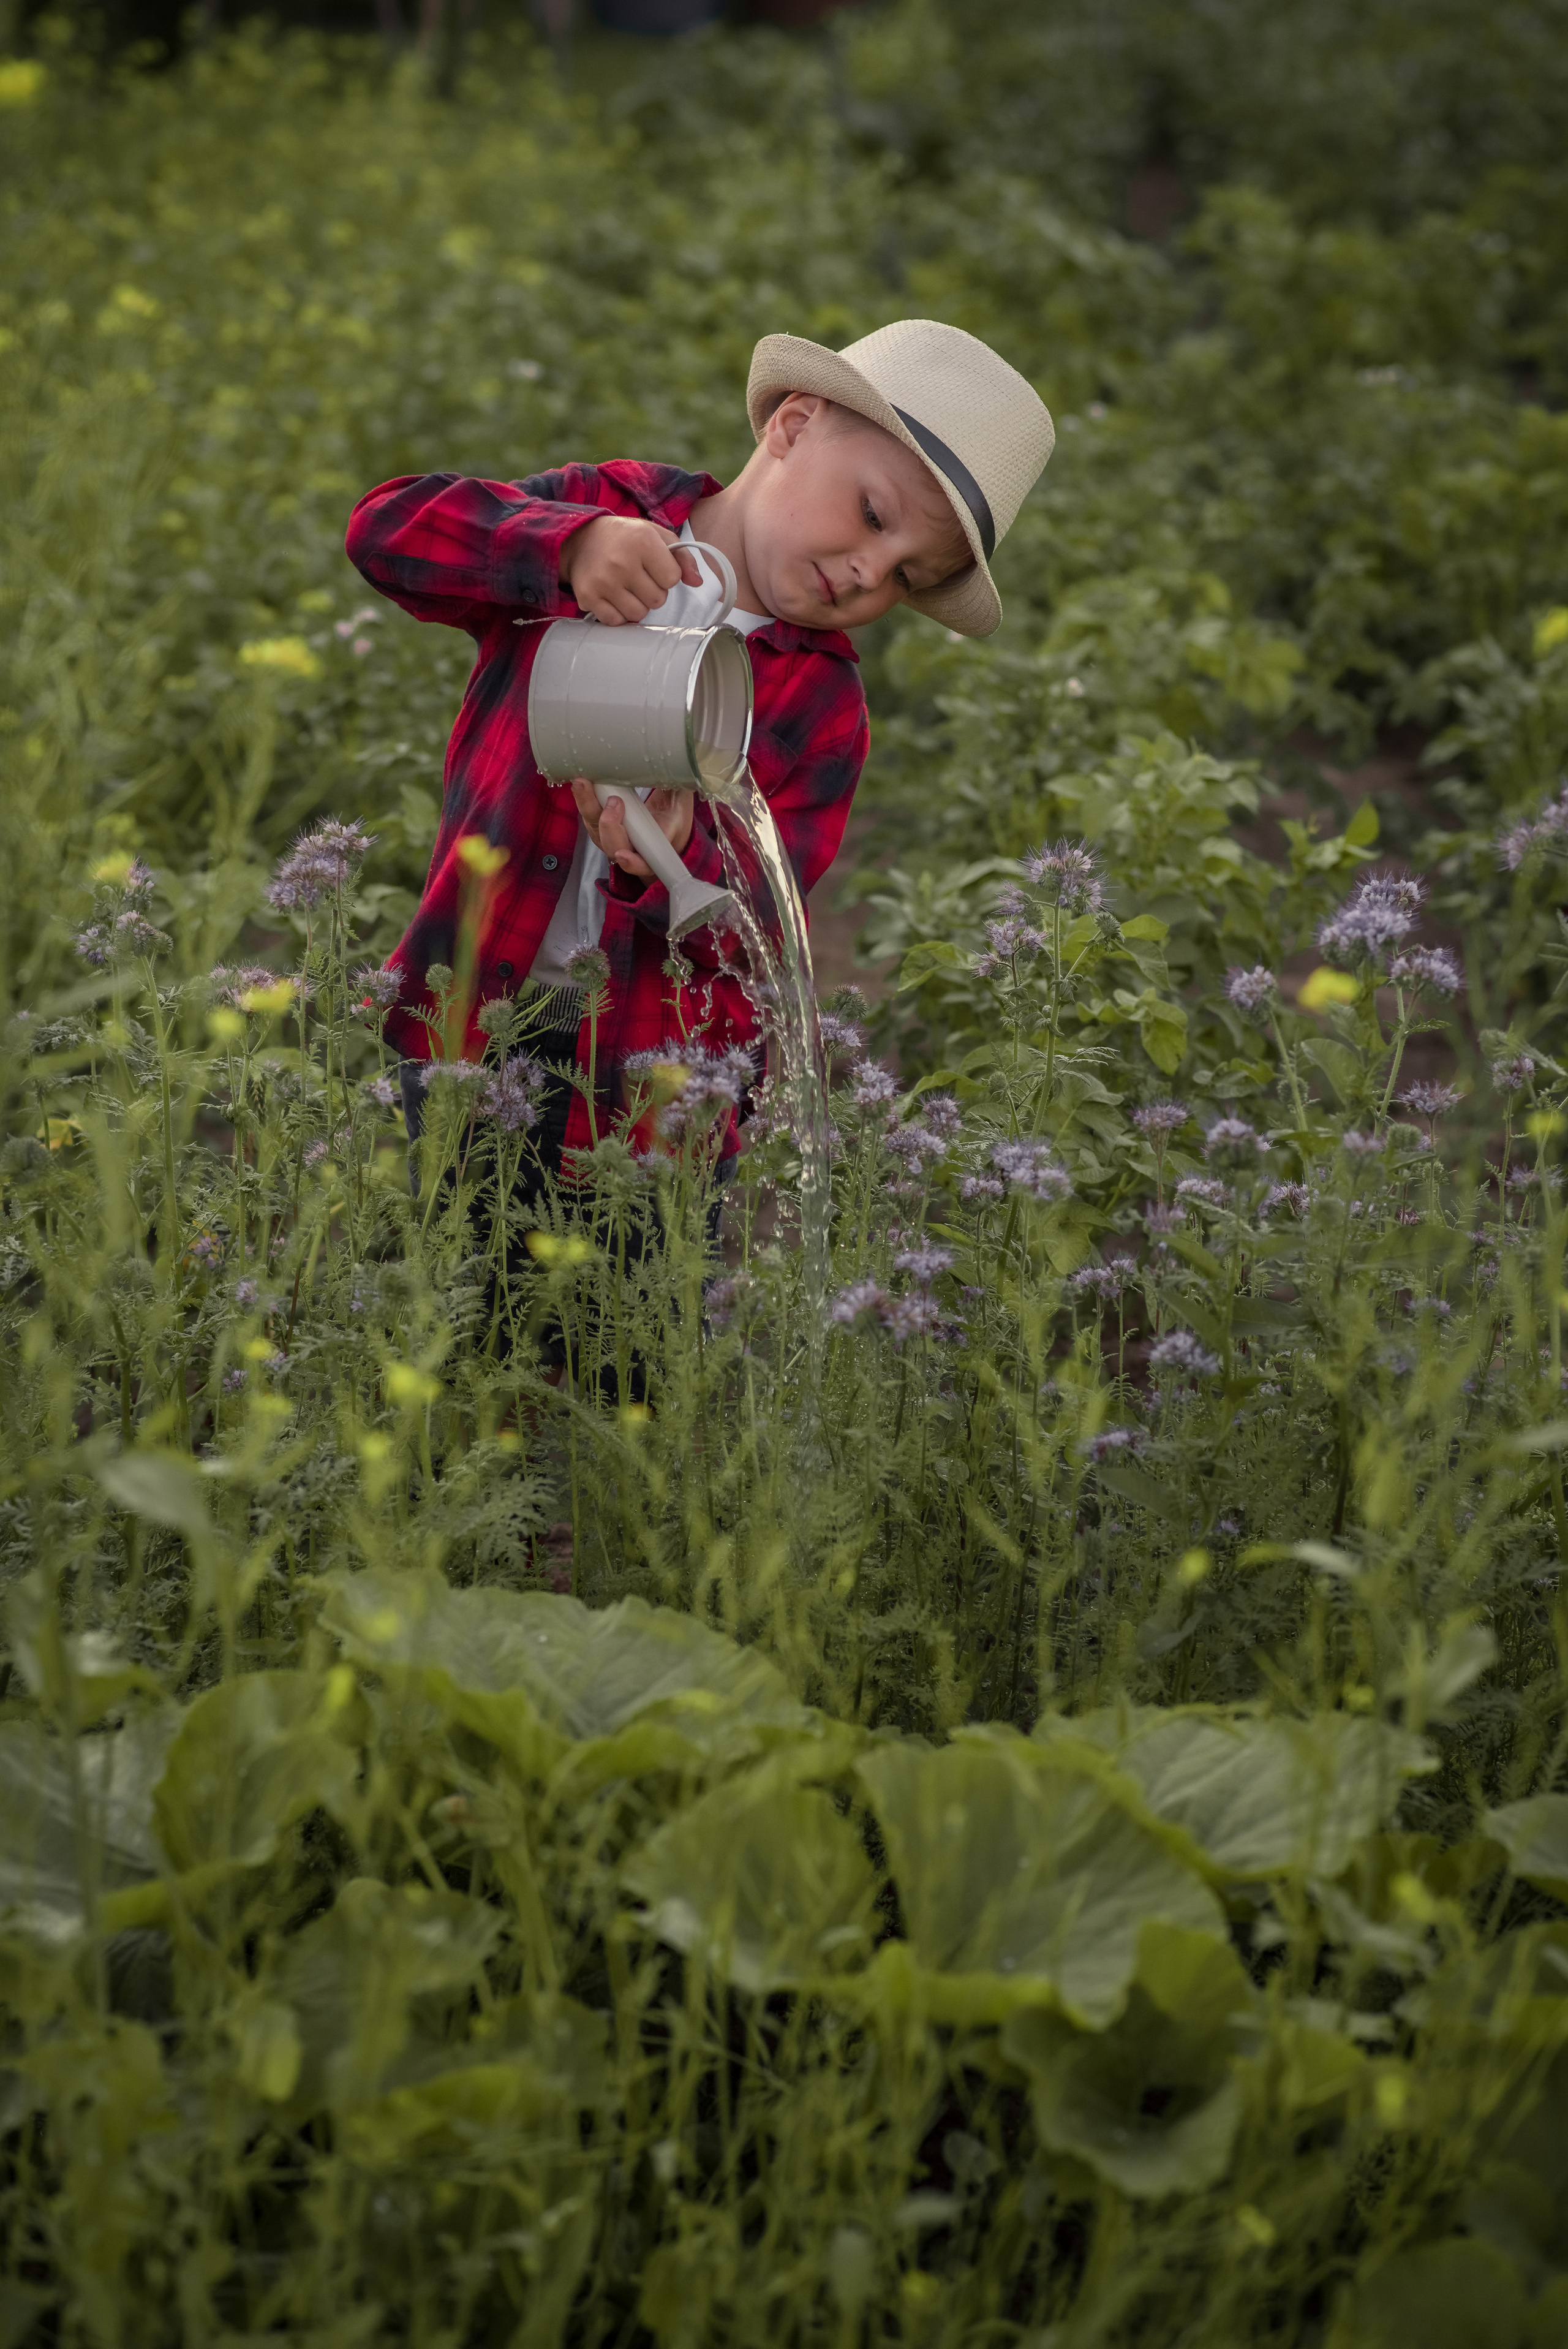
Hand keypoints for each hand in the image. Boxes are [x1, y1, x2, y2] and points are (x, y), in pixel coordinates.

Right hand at [558, 514, 703, 625]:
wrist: (581, 538)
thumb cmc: (624, 538)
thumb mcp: (655, 535)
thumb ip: (682, 556)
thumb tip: (697, 582)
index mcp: (642, 541)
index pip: (673, 579)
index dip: (666, 576)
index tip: (653, 566)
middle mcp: (621, 561)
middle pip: (657, 600)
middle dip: (652, 592)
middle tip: (638, 577)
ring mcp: (603, 581)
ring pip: (638, 614)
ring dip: (636, 605)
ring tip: (626, 586)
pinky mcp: (588, 597)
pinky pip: (616, 621)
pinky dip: (618, 613)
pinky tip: (612, 596)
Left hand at [569, 778, 693, 876]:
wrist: (660, 819)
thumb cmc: (674, 815)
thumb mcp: (682, 801)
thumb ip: (681, 787)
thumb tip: (685, 765)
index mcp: (656, 849)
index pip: (644, 862)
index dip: (633, 862)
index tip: (623, 855)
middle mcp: (631, 849)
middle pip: (614, 845)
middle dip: (610, 825)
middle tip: (615, 802)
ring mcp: (612, 838)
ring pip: (596, 830)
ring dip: (588, 806)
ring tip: (584, 783)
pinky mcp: (599, 826)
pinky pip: (589, 816)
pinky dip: (584, 799)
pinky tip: (582, 781)